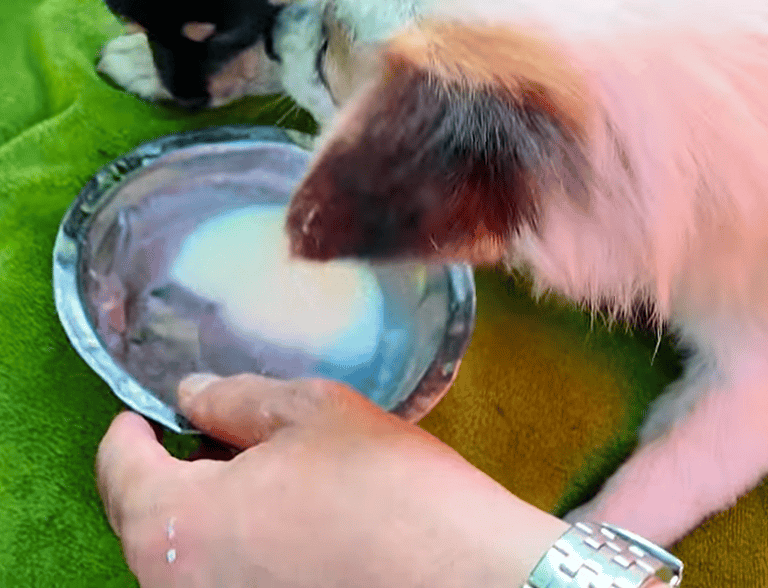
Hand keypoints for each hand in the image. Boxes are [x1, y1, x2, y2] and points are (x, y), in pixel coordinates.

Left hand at [96, 373, 566, 587]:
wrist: (463, 580)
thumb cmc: (384, 487)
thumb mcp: (309, 413)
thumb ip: (232, 399)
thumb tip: (189, 396)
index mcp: (176, 522)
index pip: (118, 466)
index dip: (132, 426)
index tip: (149, 407)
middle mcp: (174, 587)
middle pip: (140, 515)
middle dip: (166, 466)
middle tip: (210, 429)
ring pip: (177, 553)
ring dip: (199, 507)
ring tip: (255, 467)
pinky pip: (213, 580)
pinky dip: (227, 545)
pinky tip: (280, 517)